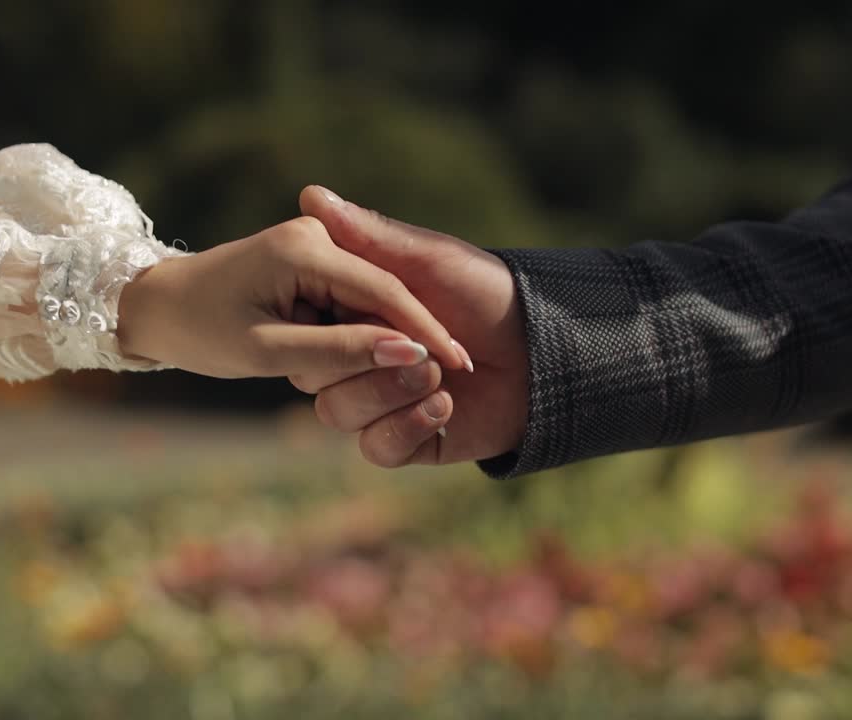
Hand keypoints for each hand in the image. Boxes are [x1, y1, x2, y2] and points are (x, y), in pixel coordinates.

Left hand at [116, 216, 466, 377]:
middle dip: (415, 335)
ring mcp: (315, 246)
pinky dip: (366, 332)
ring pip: (372, 299)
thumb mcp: (267, 351)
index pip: (384, 292)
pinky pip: (353, 300)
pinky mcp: (311, 262)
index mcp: (305, 248)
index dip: (424, 331)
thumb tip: (406, 352)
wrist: (154, 305)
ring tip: (426, 377)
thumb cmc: (200, 330)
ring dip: (390, 337)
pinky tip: (385, 362)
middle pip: (384, 293)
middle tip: (452, 379)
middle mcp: (316, 236)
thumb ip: (338, 352)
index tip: (459, 365)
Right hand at [290, 186, 529, 466]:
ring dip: (388, 392)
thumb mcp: (429, 259)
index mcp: (353, 313)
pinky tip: (445, 406)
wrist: (545, 350)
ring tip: (439, 376)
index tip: (357, 309)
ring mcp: (379, 402)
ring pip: (338, 413)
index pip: (305, 325)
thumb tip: (311, 194)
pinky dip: (407, 426)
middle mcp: (357, 359)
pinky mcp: (406, 441)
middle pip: (312, 373)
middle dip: (362, 360)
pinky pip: (377, 447)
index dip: (325, 322)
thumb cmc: (487, 292)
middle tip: (416, 350)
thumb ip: (369, 237)